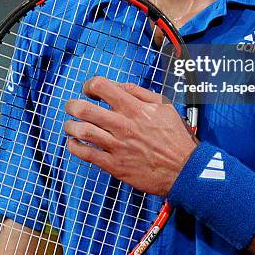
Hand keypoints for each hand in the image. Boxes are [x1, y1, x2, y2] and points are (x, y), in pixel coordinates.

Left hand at [64, 77, 197, 195]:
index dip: (90, 85)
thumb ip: (140, 93)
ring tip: (71, 125)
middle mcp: (123, 125)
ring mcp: (118, 146)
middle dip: (72, 105)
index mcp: (135, 108)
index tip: (90, 90)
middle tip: (72, 106)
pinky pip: (87, 155)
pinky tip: (74, 143)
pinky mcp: (115, 165)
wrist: (183, 168)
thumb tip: (119, 87)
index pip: (102, 87)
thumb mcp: (164, 105)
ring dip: (71, 126)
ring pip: (83, 132)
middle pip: (85, 109)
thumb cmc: (175, 137)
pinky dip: (74, 147)